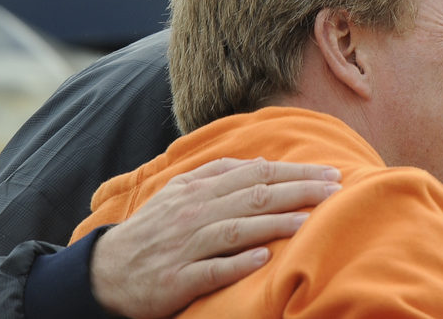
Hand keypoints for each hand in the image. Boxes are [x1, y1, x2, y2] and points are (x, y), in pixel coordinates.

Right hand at [88, 157, 341, 317]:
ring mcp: (186, 245)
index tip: (330, 173)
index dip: (295, 171)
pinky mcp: (178, 279)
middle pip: (254, 196)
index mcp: (200, 188)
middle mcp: (195, 211)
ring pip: (236, 229)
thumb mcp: (181, 192)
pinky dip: (237, 263)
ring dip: (274, 224)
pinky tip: (263, 258)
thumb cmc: (155, 229)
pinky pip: (212, 269)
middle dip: (298, 191)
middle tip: (335, 190)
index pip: (257, 173)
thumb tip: (261, 163)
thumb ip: (218, 174)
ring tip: (309, 221)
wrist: (106, 271)